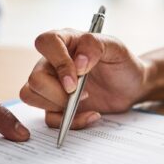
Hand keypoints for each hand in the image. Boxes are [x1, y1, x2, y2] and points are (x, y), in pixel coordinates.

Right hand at [20, 29, 151, 128]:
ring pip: (31, 96)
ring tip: (84, 101)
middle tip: (83, 94)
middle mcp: (53, 63)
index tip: (75, 80)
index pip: (46, 43)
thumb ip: (95, 46)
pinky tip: (90, 114)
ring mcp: (52, 85)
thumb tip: (78, 62)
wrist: (132, 87)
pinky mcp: (56, 105)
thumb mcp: (116, 48)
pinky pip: (49, 118)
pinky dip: (70, 122)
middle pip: (35, 78)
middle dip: (57, 93)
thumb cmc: (122, 63)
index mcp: (65, 42)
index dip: (58, 62)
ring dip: (58, 106)